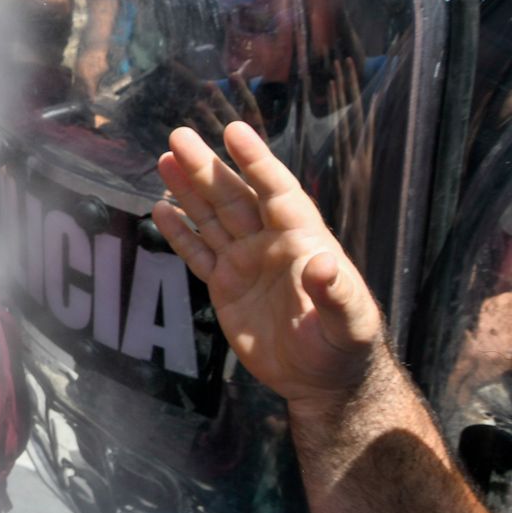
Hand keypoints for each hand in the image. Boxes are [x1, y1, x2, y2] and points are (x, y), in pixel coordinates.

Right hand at [152, 122, 384, 413]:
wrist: (323, 381)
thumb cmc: (345, 348)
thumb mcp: (350, 322)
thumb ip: (337, 293)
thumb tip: (324, 263)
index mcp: (302, 240)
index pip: (276, 191)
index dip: (255, 161)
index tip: (234, 131)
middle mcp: (270, 244)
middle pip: (233, 197)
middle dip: (207, 166)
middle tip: (179, 134)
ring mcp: (245, 263)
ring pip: (211, 218)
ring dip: (188, 188)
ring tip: (165, 157)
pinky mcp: (225, 287)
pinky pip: (197, 253)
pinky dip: (179, 232)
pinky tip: (161, 208)